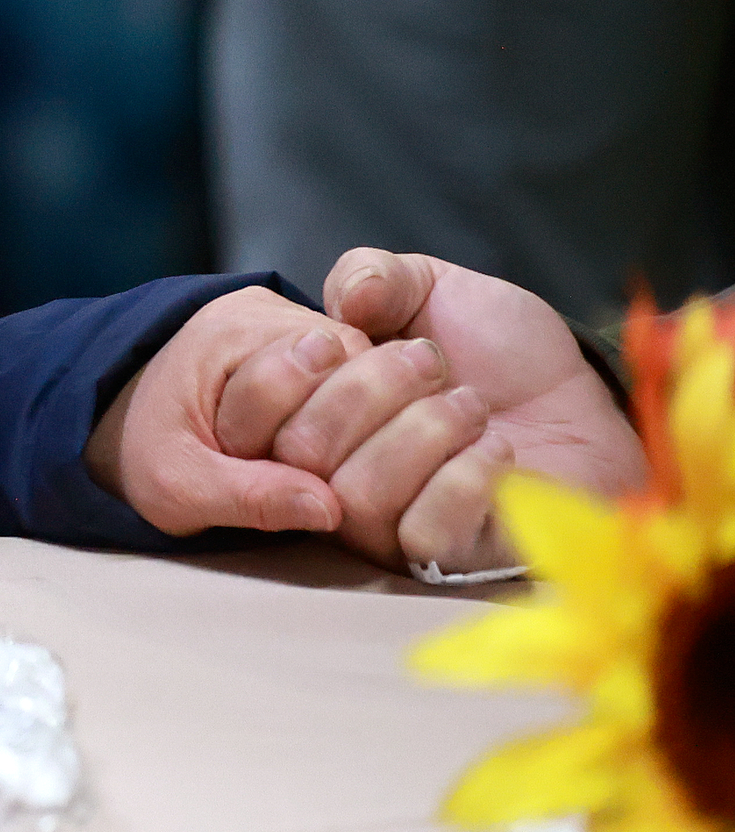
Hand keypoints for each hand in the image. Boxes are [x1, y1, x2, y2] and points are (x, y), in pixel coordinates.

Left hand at [86, 285, 355, 537]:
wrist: (136, 422)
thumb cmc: (153, 452)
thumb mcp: (179, 487)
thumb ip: (249, 498)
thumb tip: (331, 508)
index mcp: (223, 331)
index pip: (291, 376)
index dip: (281, 437)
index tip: (240, 456)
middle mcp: (267, 310)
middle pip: (348, 364)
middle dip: (327, 428)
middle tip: (279, 457)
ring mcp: (299, 319)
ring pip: (371, 368)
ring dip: (349, 424)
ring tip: (296, 453)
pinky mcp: (323, 341)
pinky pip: (372, 372)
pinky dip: (357, 416)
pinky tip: (323, 444)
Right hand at [241, 250, 645, 572]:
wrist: (586, 400)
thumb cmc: (501, 349)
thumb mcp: (432, 286)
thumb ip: (375, 274)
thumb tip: (349, 301)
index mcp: (313, 410)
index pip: (245, 418)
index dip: (279, 376)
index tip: (340, 339)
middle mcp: (335, 473)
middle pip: (300, 452)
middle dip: (369, 390)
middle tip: (432, 361)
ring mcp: (389, 523)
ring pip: (358, 493)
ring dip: (424, 432)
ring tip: (471, 405)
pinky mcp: (448, 557)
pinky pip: (423, 531)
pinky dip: (464, 478)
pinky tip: (496, 449)